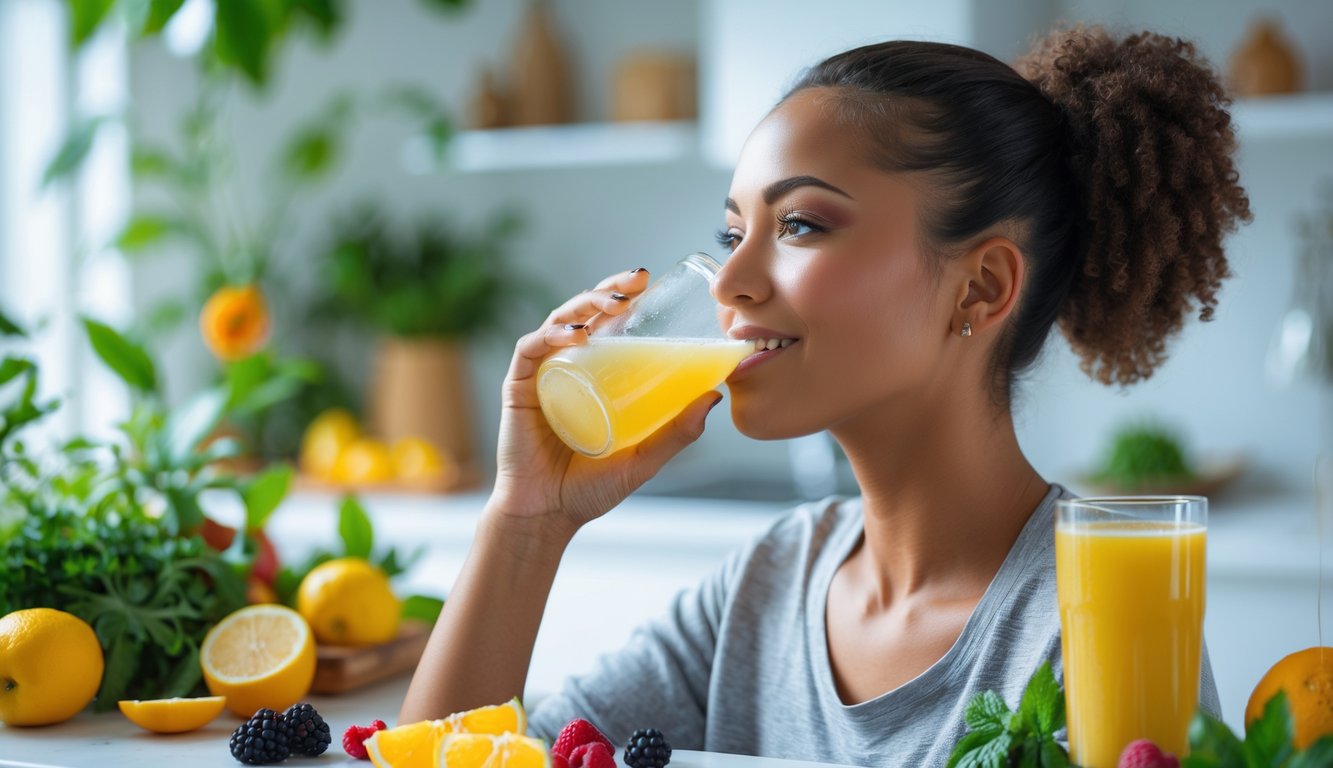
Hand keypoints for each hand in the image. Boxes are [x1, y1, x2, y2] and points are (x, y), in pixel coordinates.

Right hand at [490, 268, 723, 532]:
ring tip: (614, 301)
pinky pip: (531, 349)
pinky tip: (577, 334)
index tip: (651, 283)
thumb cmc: (590, 489)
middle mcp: (566, 367)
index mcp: (594, 375)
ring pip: (560, 322)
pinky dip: (552, 335)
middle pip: (585, 314)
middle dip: (611, 289)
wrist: (547, 516)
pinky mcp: (518, 387)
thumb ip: (677, 432)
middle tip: (639, 279)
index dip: (626, 298)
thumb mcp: (643, 459)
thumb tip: (713, 395)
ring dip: (585, 303)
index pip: (609, 325)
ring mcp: (541, 375)